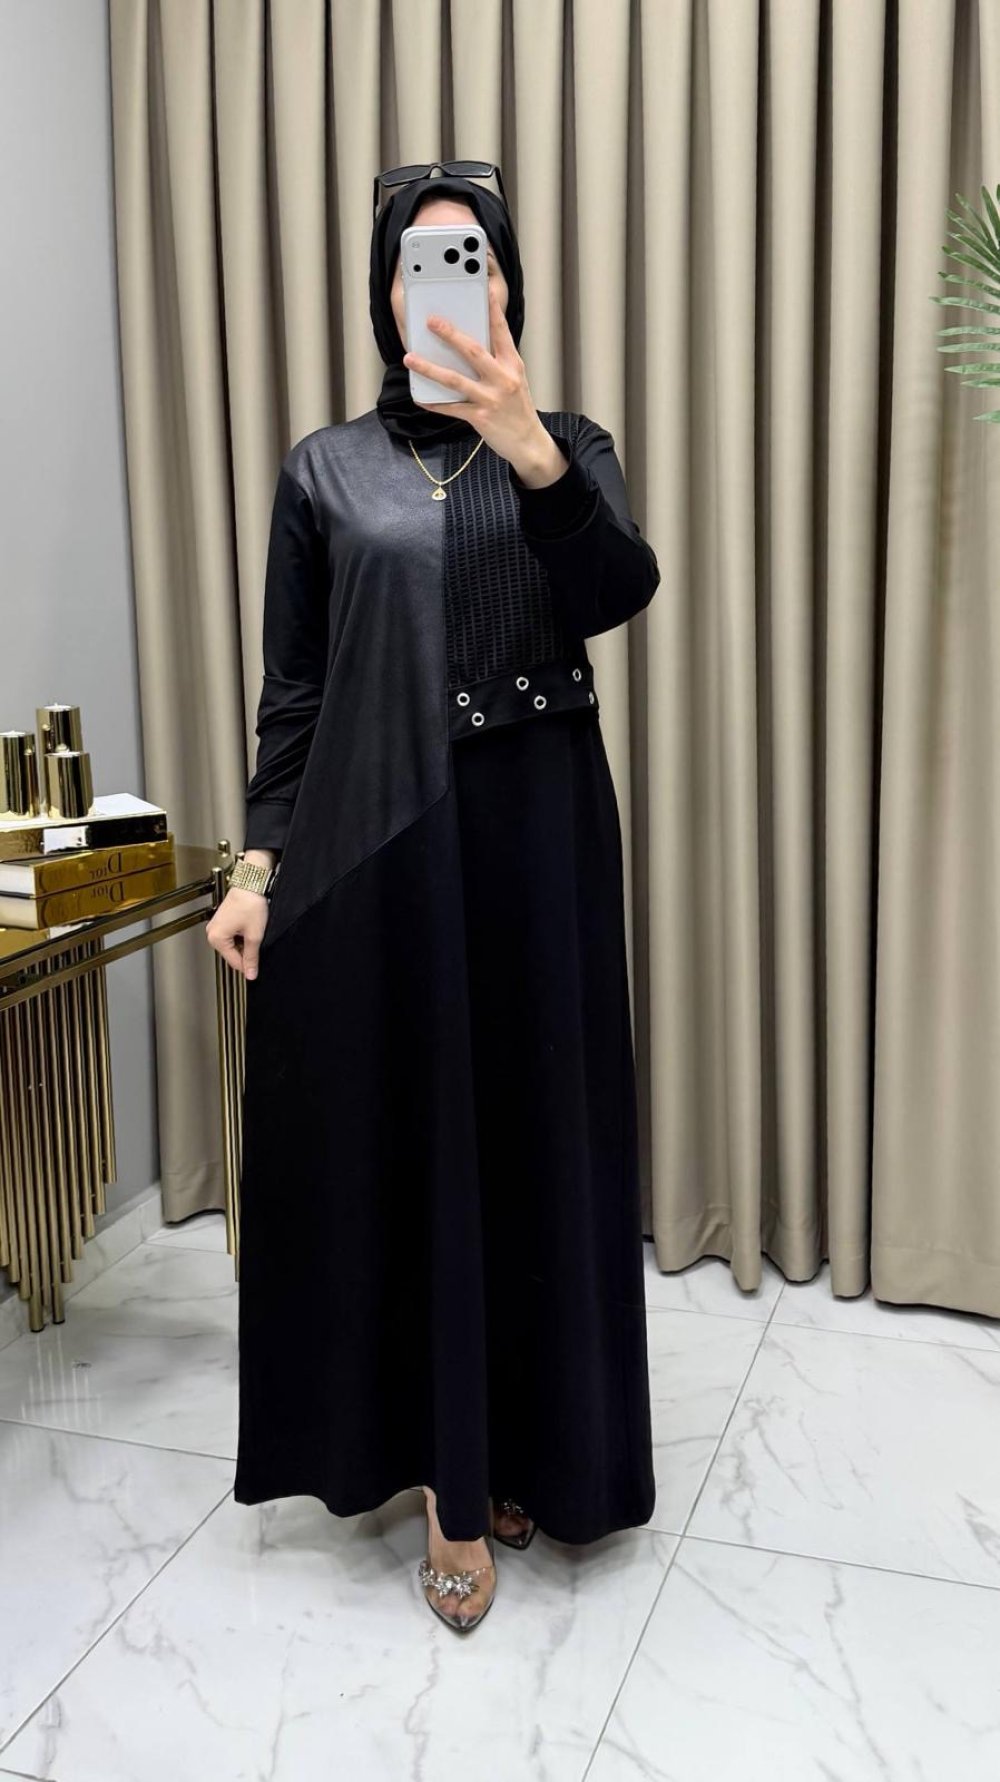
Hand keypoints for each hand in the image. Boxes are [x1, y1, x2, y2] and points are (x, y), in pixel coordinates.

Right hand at [205, 887, 269, 980]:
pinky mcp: (222, 921)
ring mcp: (216, 927)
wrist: (251, 884)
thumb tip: (250, 973)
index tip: (257, 970)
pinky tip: (250, 928)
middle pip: (232, 954)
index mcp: (216, 938)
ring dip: (244, 944)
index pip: (234, 962)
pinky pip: (231, 937)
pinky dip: (242, 936)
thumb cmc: (250, 903)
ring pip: (232, 946)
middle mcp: (212, 933)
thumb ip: (252, 957)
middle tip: (259, 944)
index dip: (248, 966)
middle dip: (246, 953)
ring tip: (254, 932)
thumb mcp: (254, 935)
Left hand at [402, 282, 553, 472]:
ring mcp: (491, 398)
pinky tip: (419, 396)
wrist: (528, 443)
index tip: (484, 290)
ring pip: (455, 379)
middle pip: (473, 351)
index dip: (493, 310)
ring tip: (410, 358)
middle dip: (450, 334)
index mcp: (512, 364)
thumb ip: (495, 362)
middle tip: (431, 321)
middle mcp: (503, 378)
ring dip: (430, 368)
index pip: (501, 331)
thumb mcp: (514, 380)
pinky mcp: (480, 418)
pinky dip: (434, 402)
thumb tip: (466, 346)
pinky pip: (451, 407)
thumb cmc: (518, 409)